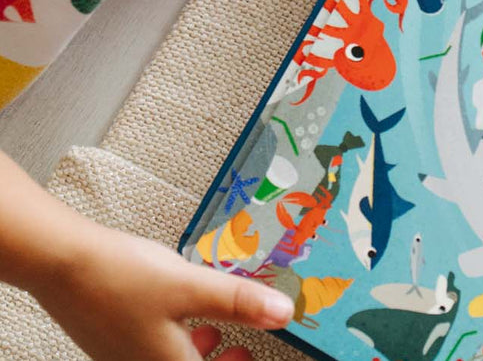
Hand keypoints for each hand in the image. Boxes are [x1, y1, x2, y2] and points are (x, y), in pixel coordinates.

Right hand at [32, 223, 291, 360]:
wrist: (65, 263)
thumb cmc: (126, 278)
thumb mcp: (191, 288)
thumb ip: (238, 303)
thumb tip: (284, 314)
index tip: (253, 355)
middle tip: (245, 348)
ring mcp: (126, 356)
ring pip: (173, 360)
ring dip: (202, 349)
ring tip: (220, 327)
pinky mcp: (115, 338)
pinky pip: (155, 347)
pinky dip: (179, 335)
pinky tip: (185, 307)